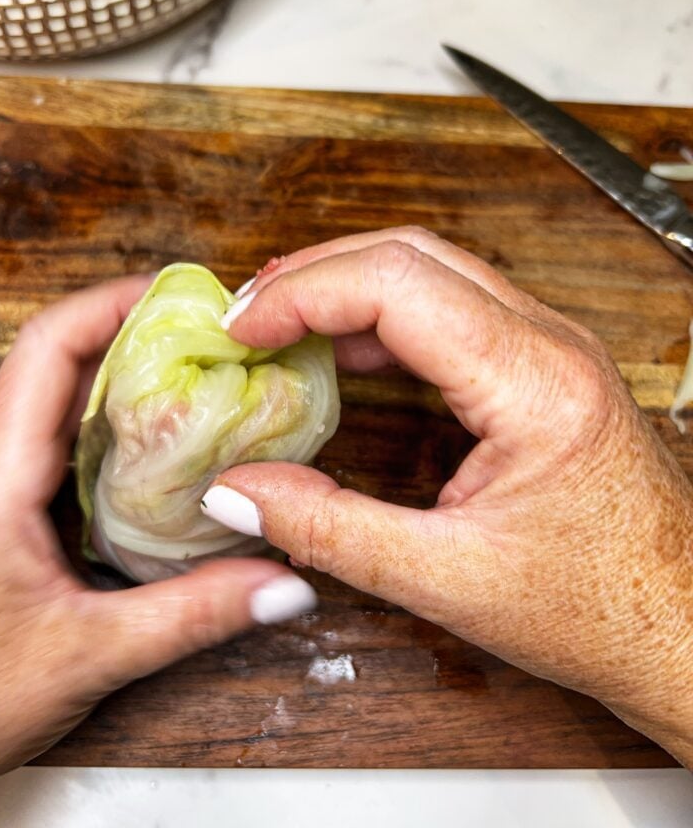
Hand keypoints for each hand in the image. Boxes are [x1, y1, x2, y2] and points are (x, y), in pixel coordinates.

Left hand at [0, 277, 313, 825]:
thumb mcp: (86, 654)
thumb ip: (194, 615)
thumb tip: (280, 583)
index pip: (49, 348)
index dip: (113, 303)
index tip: (177, 294)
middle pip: (57, 366)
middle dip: (135, 345)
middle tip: (209, 347)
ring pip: (48, 406)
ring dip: (115, 391)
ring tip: (188, 392)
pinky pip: (39, 442)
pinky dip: (95, 434)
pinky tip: (143, 462)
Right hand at [205, 227, 692, 764]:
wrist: (686, 629)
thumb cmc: (602, 610)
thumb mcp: (450, 582)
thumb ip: (331, 532)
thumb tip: (238, 493)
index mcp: (534, 383)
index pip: (396, 284)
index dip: (303, 295)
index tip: (241, 328)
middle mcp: (550, 344)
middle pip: (410, 256)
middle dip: (314, 275)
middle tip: (245, 317)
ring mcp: (551, 348)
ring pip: (430, 271)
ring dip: (346, 288)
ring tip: (278, 327)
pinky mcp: (542, 367)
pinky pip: (450, 310)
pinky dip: (382, 319)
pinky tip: (341, 354)